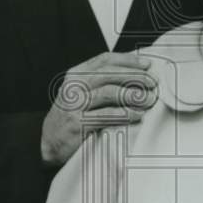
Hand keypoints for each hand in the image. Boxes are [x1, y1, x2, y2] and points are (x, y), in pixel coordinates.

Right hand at [41, 51, 157, 166]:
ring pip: (109, 92)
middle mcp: (74, 86)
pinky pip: (106, 116)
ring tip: (149, 99)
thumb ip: (102, 81)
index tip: (147, 64)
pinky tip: (137, 115)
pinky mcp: (77, 123)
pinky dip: (125, 114)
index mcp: (76, 74)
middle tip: (153, 82)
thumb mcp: (82, 92)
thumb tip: (137, 73)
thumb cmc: (72, 115)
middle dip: (135, 77)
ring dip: (133, 95)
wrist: (49, 143)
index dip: (128, 60)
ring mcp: (74, 104)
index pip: (105, 59)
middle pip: (109, 74)